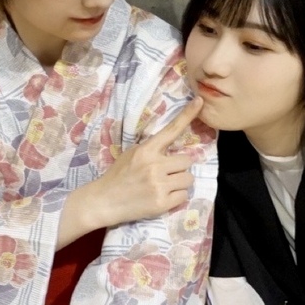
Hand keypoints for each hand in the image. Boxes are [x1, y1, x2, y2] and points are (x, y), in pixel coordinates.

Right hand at [60, 98, 202, 241]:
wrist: (104, 201)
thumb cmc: (119, 176)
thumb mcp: (132, 154)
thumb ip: (151, 149)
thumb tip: (172, 143)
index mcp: (146, 150)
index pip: (171, 130)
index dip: (187, 115)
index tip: (200, 101)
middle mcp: (154, 165)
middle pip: (187, 160)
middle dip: (180, 167)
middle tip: (166, 174)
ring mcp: (158, 185)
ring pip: (188, 178)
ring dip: (180, 182)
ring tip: (165, 186)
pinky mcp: (162, 203)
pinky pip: (184, 196)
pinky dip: (176, 198)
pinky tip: (163, 197)